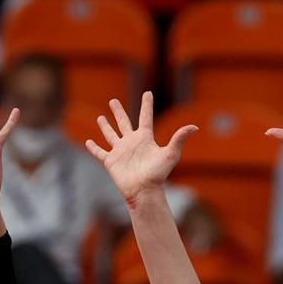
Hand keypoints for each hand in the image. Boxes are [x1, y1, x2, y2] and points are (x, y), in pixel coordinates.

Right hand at [85, 91, 196, 205]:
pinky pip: (100, 152)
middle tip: (113, 101)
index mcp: (145, 138)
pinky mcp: (111, 161)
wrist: (144, 191)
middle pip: (124, 123)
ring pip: (111, 135)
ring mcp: (121, 152)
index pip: (145, 117)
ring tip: (100, 117)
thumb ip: (179, 138)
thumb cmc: (158, 174)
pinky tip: (88, 142)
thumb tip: (194, 127)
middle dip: (118, 112)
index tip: (148, 93)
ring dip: (105, 126)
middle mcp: (132, 142)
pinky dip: (93, 148)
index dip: (147, 105)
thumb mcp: (170, 154)